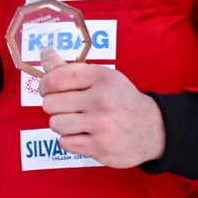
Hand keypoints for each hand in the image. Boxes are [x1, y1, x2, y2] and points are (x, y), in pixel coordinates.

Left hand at [37, 48, 164, 168]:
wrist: (153, 129)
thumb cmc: (119, 100)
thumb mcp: (101, 78)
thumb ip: (68, 69)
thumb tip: (44, 51)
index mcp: (101, 77)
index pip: (54, 79)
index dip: (45, 86)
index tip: (49, 90)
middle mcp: (102, 99)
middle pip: (50, 104)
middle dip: (54, 108)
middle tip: (69, 109)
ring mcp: (101, 124)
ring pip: (55, 124)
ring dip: (62, 125)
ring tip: (79, 122)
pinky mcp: (100, 146)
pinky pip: (64, 142)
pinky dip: (70, 140)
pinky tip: (85, 135)